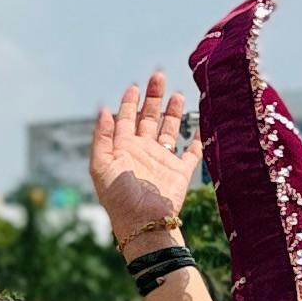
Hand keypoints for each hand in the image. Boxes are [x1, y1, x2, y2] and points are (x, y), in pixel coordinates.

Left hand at [88, 72, 198, 254]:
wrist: (144, 223)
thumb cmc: (119, 198)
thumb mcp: (101, 166)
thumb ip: (102, 138)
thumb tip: (103, 110)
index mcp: (123, 149)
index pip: (126, 118)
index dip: (129, 102)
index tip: (134, 85)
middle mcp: (143, 151)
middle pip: (148, 118)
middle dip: (153, 98)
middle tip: (158, 77)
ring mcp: (163, 161)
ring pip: (169, 130)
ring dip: (173, 113)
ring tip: (178, 94)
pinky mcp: (180, 172)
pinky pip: (191, 153)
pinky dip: (197, 140)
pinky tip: (200, 125)